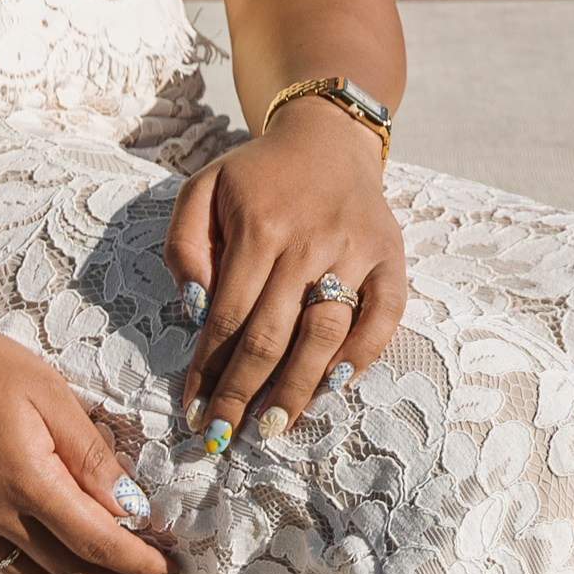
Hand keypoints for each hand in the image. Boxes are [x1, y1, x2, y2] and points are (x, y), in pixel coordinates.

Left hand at [164, 104, 407, 449]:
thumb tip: (193, 308)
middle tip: (225, 437)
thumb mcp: (204, 188)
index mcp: (258, 225)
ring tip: (272, 427)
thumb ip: (184, 244)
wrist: (327, 136)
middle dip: (243, 394)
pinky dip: (362, 356)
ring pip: (324, 335)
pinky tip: (333, 385)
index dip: (208, 370)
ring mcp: (353, 251)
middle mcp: (307, 241)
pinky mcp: (390, 257)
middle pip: (272, 336)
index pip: (227, 316)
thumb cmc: (258, 174)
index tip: (193, 411)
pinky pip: (383, 318)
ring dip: (297, 390)